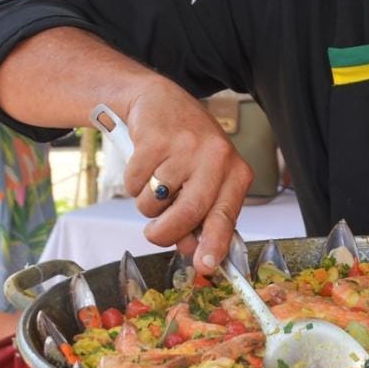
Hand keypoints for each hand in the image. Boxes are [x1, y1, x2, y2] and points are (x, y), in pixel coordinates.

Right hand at [119, 80, 254, 273]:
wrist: (161, 101)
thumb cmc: (187, 148)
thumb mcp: (206, 178)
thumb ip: (201, 215)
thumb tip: (191, 250)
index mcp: (236, 172)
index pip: (226, 215)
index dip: (215, 243)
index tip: (206, 266)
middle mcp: (217, 157)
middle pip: (188, 214)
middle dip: (164, 233)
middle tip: (154, 233)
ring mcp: (187, 146)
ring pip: (156, 202)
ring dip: (147, 202)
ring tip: (156, 180)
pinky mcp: (156, 139)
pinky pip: (135, 183)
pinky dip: (133, 182)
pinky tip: (144, 163)